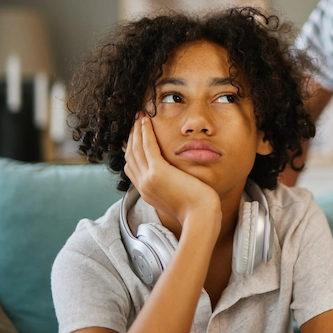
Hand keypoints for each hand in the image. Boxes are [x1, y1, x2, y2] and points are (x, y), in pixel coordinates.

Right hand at [124, 114, 220, 228]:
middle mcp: (143, 186)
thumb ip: (173, 188)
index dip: (130, 150)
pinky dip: (145, 132)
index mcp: (147, 192)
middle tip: (134, 121)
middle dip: (131, 136)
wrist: (201, 217)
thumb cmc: (198, 210)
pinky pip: (147, 147)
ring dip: (136, 130)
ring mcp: (148, 179)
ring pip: (136, 149)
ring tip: (139, 116)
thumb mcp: (179, 198)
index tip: (133, 137)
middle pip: (130, 156)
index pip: (132, 168)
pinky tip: (146, 121)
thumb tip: (178, 180)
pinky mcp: (158, 172)